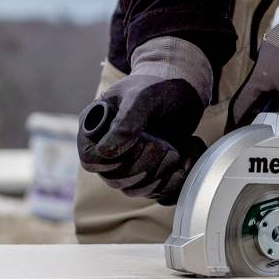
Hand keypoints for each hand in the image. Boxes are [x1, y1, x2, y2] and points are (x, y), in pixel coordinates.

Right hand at [77, 37, 210, 204]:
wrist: (181, 90)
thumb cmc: (157, 86)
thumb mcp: (143, 97)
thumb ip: (126, 122)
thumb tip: (107, 151)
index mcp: (95, 129)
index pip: (91, 160)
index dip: (114, 159)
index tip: (142, 141)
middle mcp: (107, 151)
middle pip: (115, 179)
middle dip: (146, 165)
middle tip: (166, 145)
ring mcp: (127, 165)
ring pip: (135, 190)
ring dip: (161, 175)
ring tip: (177, 150)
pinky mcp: (149, 174)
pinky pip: (156, 192)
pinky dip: (175, 180)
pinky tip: (186, 158)